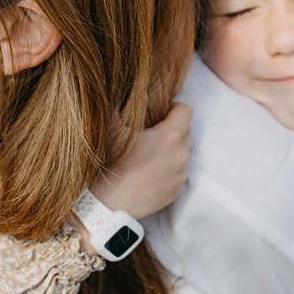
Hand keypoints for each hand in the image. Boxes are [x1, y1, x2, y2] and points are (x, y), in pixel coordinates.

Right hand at [91, 102, 191, 220]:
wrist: (106, 206)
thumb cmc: (108, 165)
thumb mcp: (110, 129)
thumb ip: (120, 104)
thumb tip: (122, 87)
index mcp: (170, 137)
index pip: (187, 111)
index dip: (173, 108)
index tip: (159, 114)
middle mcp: (181, 156)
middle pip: (186, 131)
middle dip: (171, 129)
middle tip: (149, 133)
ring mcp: (180, 176)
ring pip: (182, 153)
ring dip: (170, 150)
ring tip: (147, 155)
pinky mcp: (176, 192)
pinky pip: (177, 172)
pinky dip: (167, 168)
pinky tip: (147, 172)